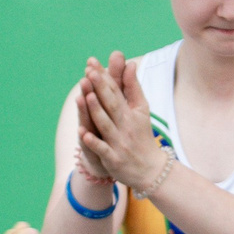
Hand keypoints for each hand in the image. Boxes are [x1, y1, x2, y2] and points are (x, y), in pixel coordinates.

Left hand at [76, 52, 168, 190]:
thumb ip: (133, 87)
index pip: (116, 92)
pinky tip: (83, 133)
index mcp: (131, 112)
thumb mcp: (141, 110)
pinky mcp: (113, 159)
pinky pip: (102, 149)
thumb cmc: (142, 136)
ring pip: (106, 125)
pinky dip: (93, 142)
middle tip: (89, 73)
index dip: (104, 78)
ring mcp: (119, 143)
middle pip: (111, 105)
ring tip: (87, 96)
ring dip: (96, 111)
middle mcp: (125, 126)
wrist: (151, 170)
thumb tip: (130, 63)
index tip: (93, 64)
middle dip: (100, 89)